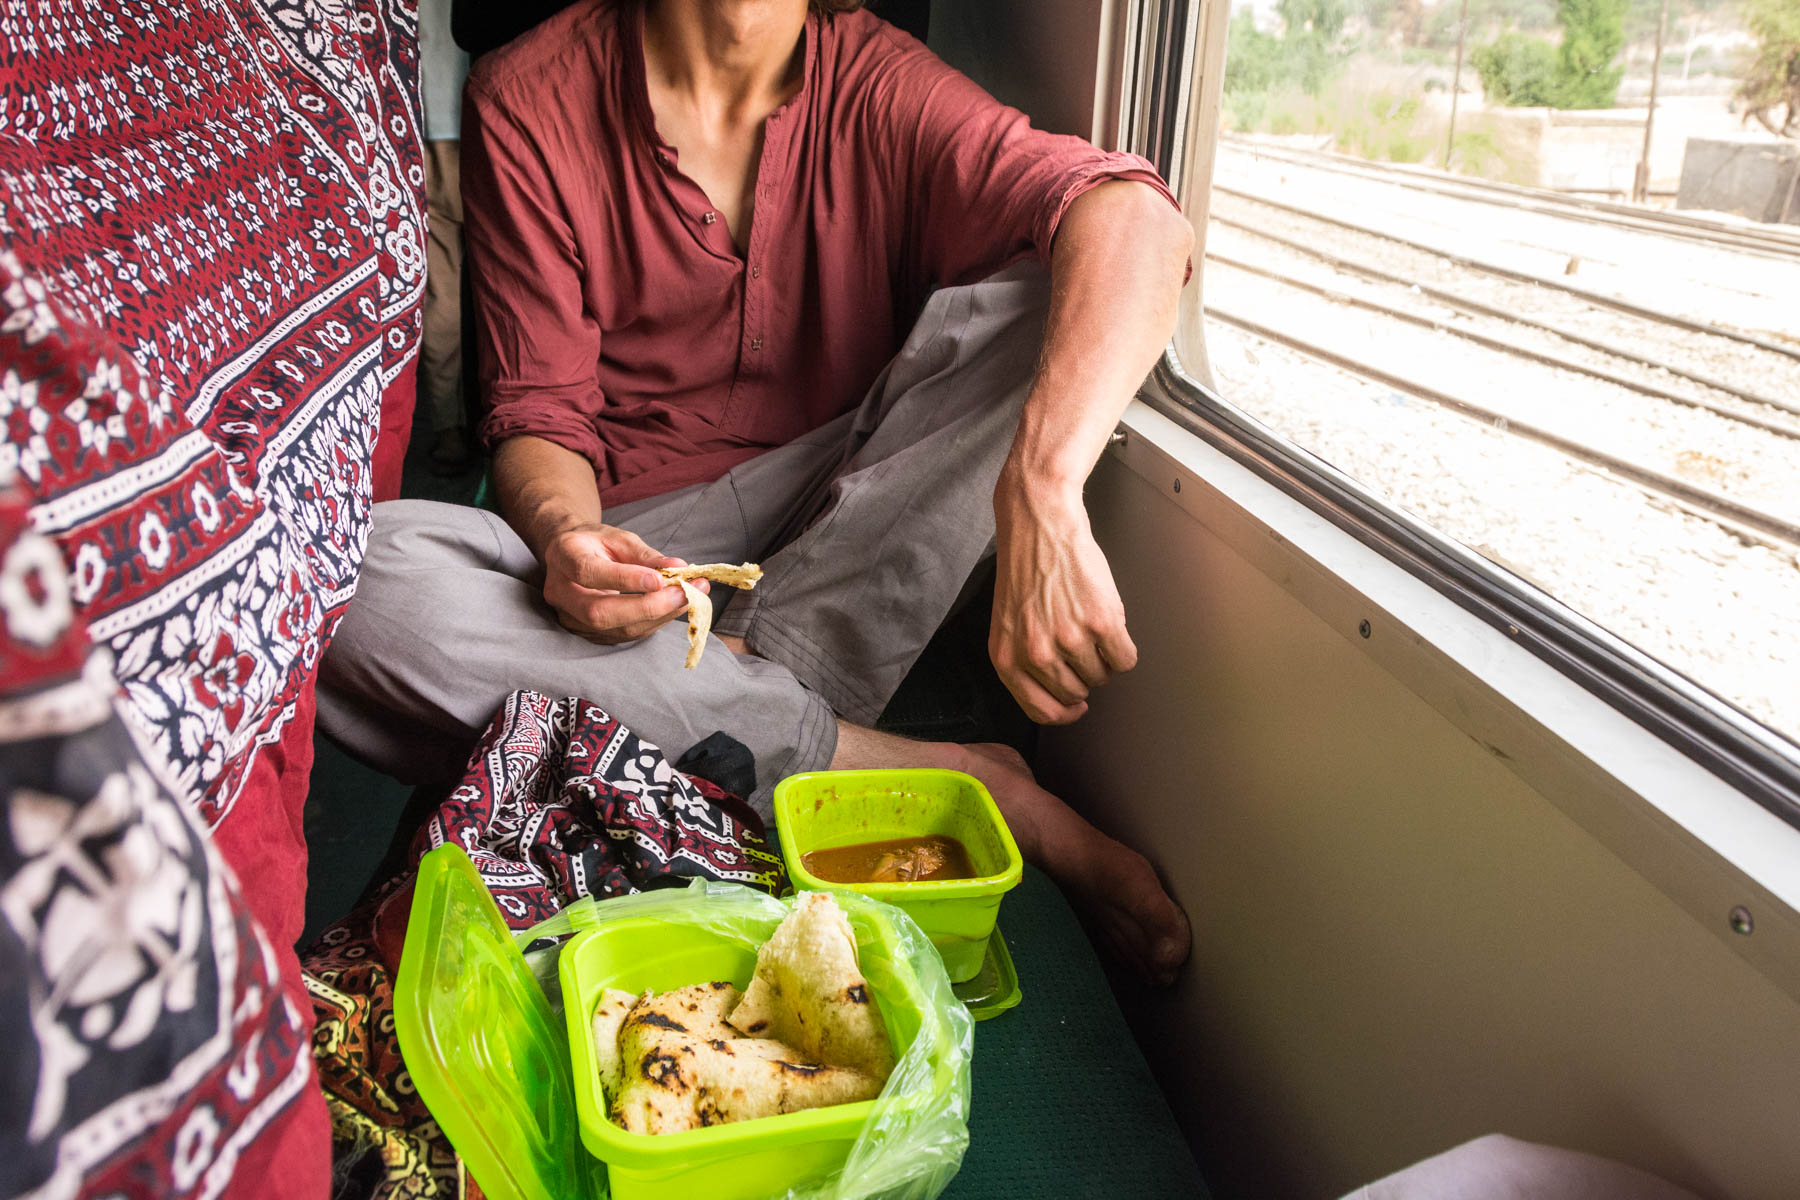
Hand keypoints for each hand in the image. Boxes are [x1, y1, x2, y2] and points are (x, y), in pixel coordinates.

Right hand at [541, 525, 703, 643]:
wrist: (572, 556)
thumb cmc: (597, 543)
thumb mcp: (619, 538)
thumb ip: (647, 555)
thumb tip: (679, 567)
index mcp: (564, 557)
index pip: (589, 573)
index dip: (625, 579)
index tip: (661, 579)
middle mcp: (561, 593)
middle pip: (600, 612)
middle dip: (648, 606)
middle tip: (685, 593)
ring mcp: (571, 618)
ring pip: (616, 629)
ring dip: (659, 616)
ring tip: (689, 597)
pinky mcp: (588, 634)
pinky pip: (625, 634)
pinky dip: (654, 622)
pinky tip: (673, 607)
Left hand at [989, 482, 1137, 723]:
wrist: (1040, 524)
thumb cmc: (1026, 569)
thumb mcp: (1008, 622)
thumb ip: (1025, 661)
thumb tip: (1059, 696)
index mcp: (1008, 658)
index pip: (1040, 711)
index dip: (1064, 713)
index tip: (1076, 706)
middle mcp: (1036, 654)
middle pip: (1076, 693)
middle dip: (1083, 675)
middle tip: (1081, 645)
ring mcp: (1070, 640)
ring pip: (1102, 677)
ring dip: (1103, 659)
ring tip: (1091, 628)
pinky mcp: (1102, 623)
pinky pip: (1125, 659)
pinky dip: (1123, 649)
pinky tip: (1110, 627)